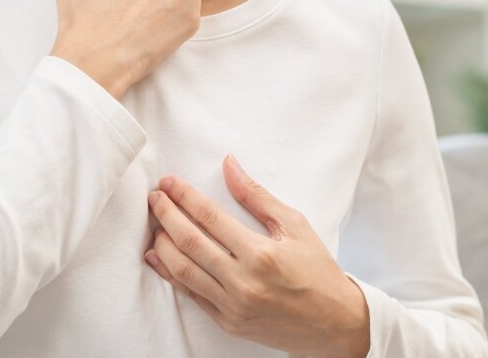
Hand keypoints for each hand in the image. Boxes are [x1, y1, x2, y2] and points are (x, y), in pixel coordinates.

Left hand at [143, 154, 370, 357]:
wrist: (333, 323)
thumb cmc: (317, 270)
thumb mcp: (295, 226)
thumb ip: (257, 196)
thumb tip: (229, 165)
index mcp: (261, 254)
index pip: (210, 218)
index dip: (184, 197)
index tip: (169, 183)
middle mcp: (243, 282)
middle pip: (189, 242)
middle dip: (165, 215)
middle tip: (154, 198)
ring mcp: (233, 306)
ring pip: (183, 270)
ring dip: (162, 243)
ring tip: (153, 223)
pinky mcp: (228, 322)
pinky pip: (190, 294)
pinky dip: (169, 273)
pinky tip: (158, 256)